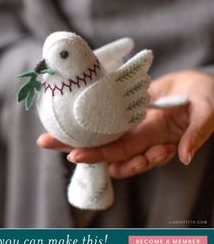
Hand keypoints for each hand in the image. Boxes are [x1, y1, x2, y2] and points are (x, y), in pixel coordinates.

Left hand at [37, 70, 213, 177]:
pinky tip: (73, 112)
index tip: (75, 155)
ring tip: (50, 134)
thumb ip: (195, 135)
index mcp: (157, 140)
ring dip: (80, 131)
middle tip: (46, 143)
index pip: (124, 153)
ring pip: (105, 130)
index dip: (101, 156)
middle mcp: (142, 134)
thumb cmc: (209, 101)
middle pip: (106, 145)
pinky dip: (93, 112)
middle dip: (78, 146)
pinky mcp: (134, 103)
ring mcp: (136, 119)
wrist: (206, 85)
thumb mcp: (206, 115)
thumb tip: (182, 158)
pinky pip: (111, 110)